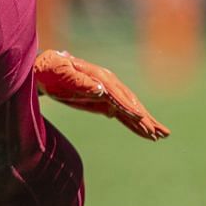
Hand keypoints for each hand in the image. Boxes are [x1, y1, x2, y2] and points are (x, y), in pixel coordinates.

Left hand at [34, 49, 169, 139]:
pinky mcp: (104, 102)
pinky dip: (134, 124)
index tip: (140, 118)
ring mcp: (108, 94)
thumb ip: (79, 81)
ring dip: (146, 123)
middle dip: (145, 118)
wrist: (43, 71)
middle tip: (161, 132)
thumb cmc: (50, 70)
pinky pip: (122, 115)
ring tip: (162, 135)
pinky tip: (146, 133)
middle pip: (130, 102)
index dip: (128, 106)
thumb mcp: (61, 72)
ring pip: (130, 110)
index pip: (117, 94)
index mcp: (99, 76)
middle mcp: (108, 84)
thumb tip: (100, 89)